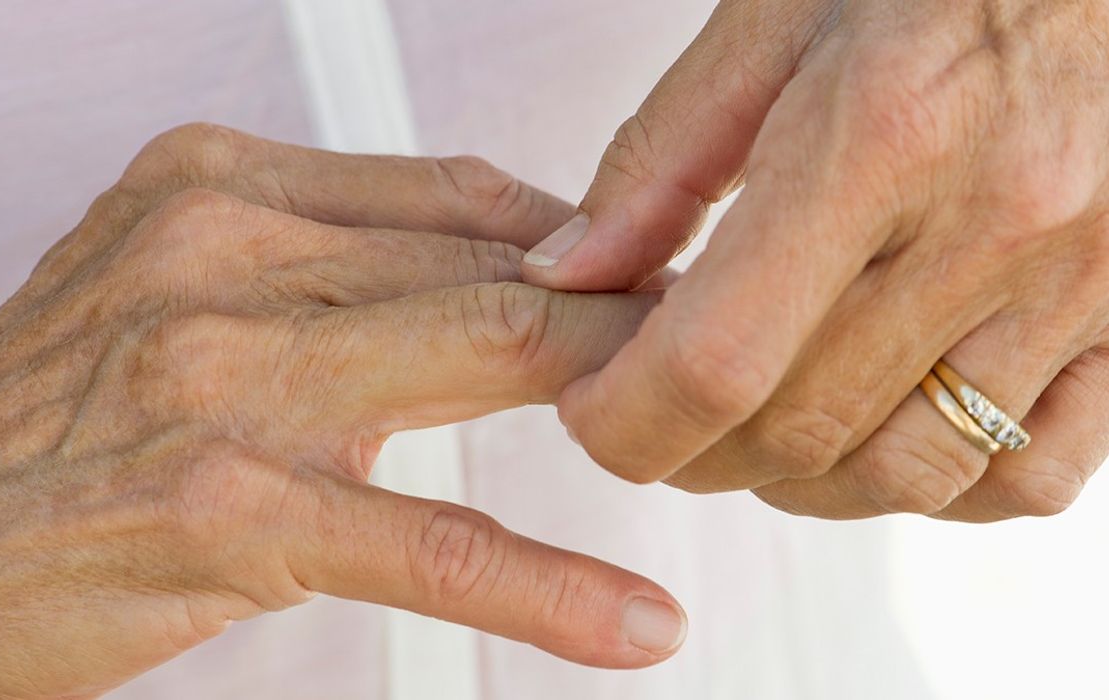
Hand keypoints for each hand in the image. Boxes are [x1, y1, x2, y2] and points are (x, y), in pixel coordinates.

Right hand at [0, 124, 685, 697]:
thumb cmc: (26, 430)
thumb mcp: (157, 290)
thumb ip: (310, 266)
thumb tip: (468, 276)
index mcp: (212, 187)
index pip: (458, 192)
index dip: (578, 241)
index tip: (648, 278)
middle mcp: (221, 252)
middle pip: (496, 264)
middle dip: (627, 314)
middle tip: (719, 350)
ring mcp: (225, 377)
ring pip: (489, 362)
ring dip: (626, 408)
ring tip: (713, 446)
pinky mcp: (228, 510)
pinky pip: (432, 539)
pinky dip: (549, 585)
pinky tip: (626, 618)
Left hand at [522, 1, 1108, 519]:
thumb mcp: (774, 23)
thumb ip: (660, 159)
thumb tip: (567, 273)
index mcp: (878, 136)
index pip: (719, 361)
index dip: (627, 422)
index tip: (592, 413)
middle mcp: (992, 223)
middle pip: (799, 431)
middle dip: (690, 451)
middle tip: (655, 410)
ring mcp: (1080, 284)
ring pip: (907, 476)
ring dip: (797, 482)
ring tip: (755, 426)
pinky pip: (1033, 476)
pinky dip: (936, 488)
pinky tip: (882, 431)